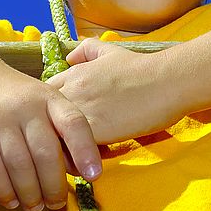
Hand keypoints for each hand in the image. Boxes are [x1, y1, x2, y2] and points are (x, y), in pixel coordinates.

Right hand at [0, 66, 101, 210]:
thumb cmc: (20, 100)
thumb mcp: (47, 104)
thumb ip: (64, 134)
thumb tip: (81, 172)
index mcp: (50, 99)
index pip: (73, 123)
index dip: (86, 151)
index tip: (93, 176)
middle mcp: (27, 106)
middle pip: (45, 153)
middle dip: (53, 186)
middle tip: (56, 204)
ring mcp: (0, 119)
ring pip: (19, 165)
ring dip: (29, 194)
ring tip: (35, 207)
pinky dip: (3, 190)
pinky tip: (11, 201)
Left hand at [44, 39, 181, 143]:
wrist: (167, 81)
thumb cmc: (143, 68)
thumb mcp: (111, 51)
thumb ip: (87, 50)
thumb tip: (69, 57)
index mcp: (73, 74)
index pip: (45, 97)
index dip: (50, 112)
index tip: (61, 122)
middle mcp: (71, 91)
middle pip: (44, 118)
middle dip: (50, 131)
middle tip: (63, 143)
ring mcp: (80, 111)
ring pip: (54, 135)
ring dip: (60, 146)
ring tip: (72, 156)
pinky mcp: (94, 131)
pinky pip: (72, 148)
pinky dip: (74, 156)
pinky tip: (85, 161)